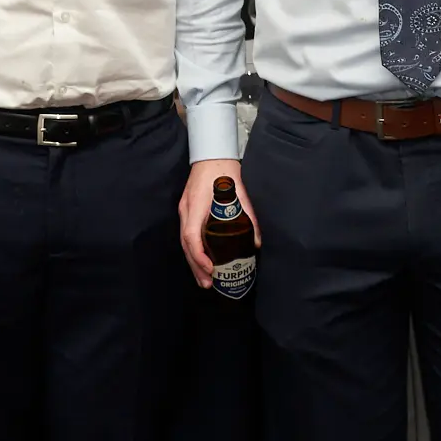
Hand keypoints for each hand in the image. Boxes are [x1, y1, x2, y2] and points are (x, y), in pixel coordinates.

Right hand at [179, 159, 259, 288]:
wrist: (211, 156)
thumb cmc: (225, 173)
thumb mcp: (241, 194)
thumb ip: (249, 217)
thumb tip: (256, 243)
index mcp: (198, 205)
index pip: (192, 236)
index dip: (199, 255)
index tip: (211, 268)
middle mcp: (186, 210)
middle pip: (186, 244)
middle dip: (196, 266)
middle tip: (207, 284)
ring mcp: (184, 210)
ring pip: (184, 242)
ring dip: (193, 262)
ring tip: (203, 280)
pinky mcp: (186, 211)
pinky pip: (186, 235)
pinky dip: (192, 251)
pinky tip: (200, 262)